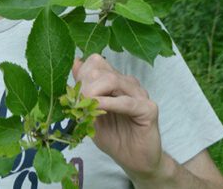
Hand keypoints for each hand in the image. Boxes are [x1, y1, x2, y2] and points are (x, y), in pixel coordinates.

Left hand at [72, 54, 162, 179]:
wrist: (134, 161)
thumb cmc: (113, 136)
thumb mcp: (90, 112)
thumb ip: (84, 89)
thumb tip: (75, 63)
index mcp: (115, 81)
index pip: (95, 62)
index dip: (81, 75)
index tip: (73, 93)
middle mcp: (128, 83)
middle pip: (100, 70)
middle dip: (84, 85)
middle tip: (77, 103)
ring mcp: (140, 94)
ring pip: (112, 80)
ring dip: (93, 92)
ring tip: (85, 106)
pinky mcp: (148, 109)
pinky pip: (126, 101)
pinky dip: (109, 103)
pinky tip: (98, 108)